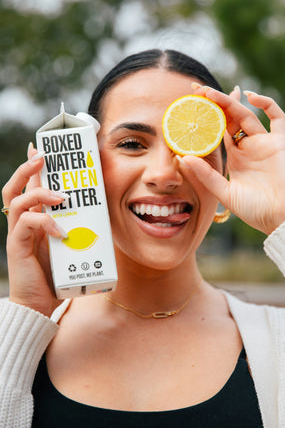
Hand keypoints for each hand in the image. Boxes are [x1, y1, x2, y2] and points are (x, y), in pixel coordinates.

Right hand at [2, 143, 66, 315]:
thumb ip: (77, 228)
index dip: (33, 168)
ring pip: (18, 200)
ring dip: (40, 192)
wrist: (40, 304)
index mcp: (35, 220)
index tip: (43, 149)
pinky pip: (26, 225)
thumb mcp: (70, 245)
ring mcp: (18, 234)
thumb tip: (100, 215)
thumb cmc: (57, 275)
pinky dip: (44, 222)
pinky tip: (60, 230)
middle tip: (42, 154)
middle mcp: (23, 223)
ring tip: (60, 194)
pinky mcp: (17, 246)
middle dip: (28, 168)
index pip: (30, 188)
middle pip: (16, 187)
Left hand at [182, 86, 284, 234]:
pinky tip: (250, 96)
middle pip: (228, 120)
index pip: (217, 133)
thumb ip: (206, 175)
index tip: (189, 108)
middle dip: (214, 104)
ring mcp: (264, 144)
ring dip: (229, 102)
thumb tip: (184, 158)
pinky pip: (277, 118)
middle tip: (196, 90)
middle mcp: (248, 148)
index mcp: (235, 159)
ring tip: (209, 93)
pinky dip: (267, 104)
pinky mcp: (280, 143)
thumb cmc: (256, 211)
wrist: (284, 219)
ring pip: (245, 116)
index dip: (205, 120)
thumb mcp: (225, 193)